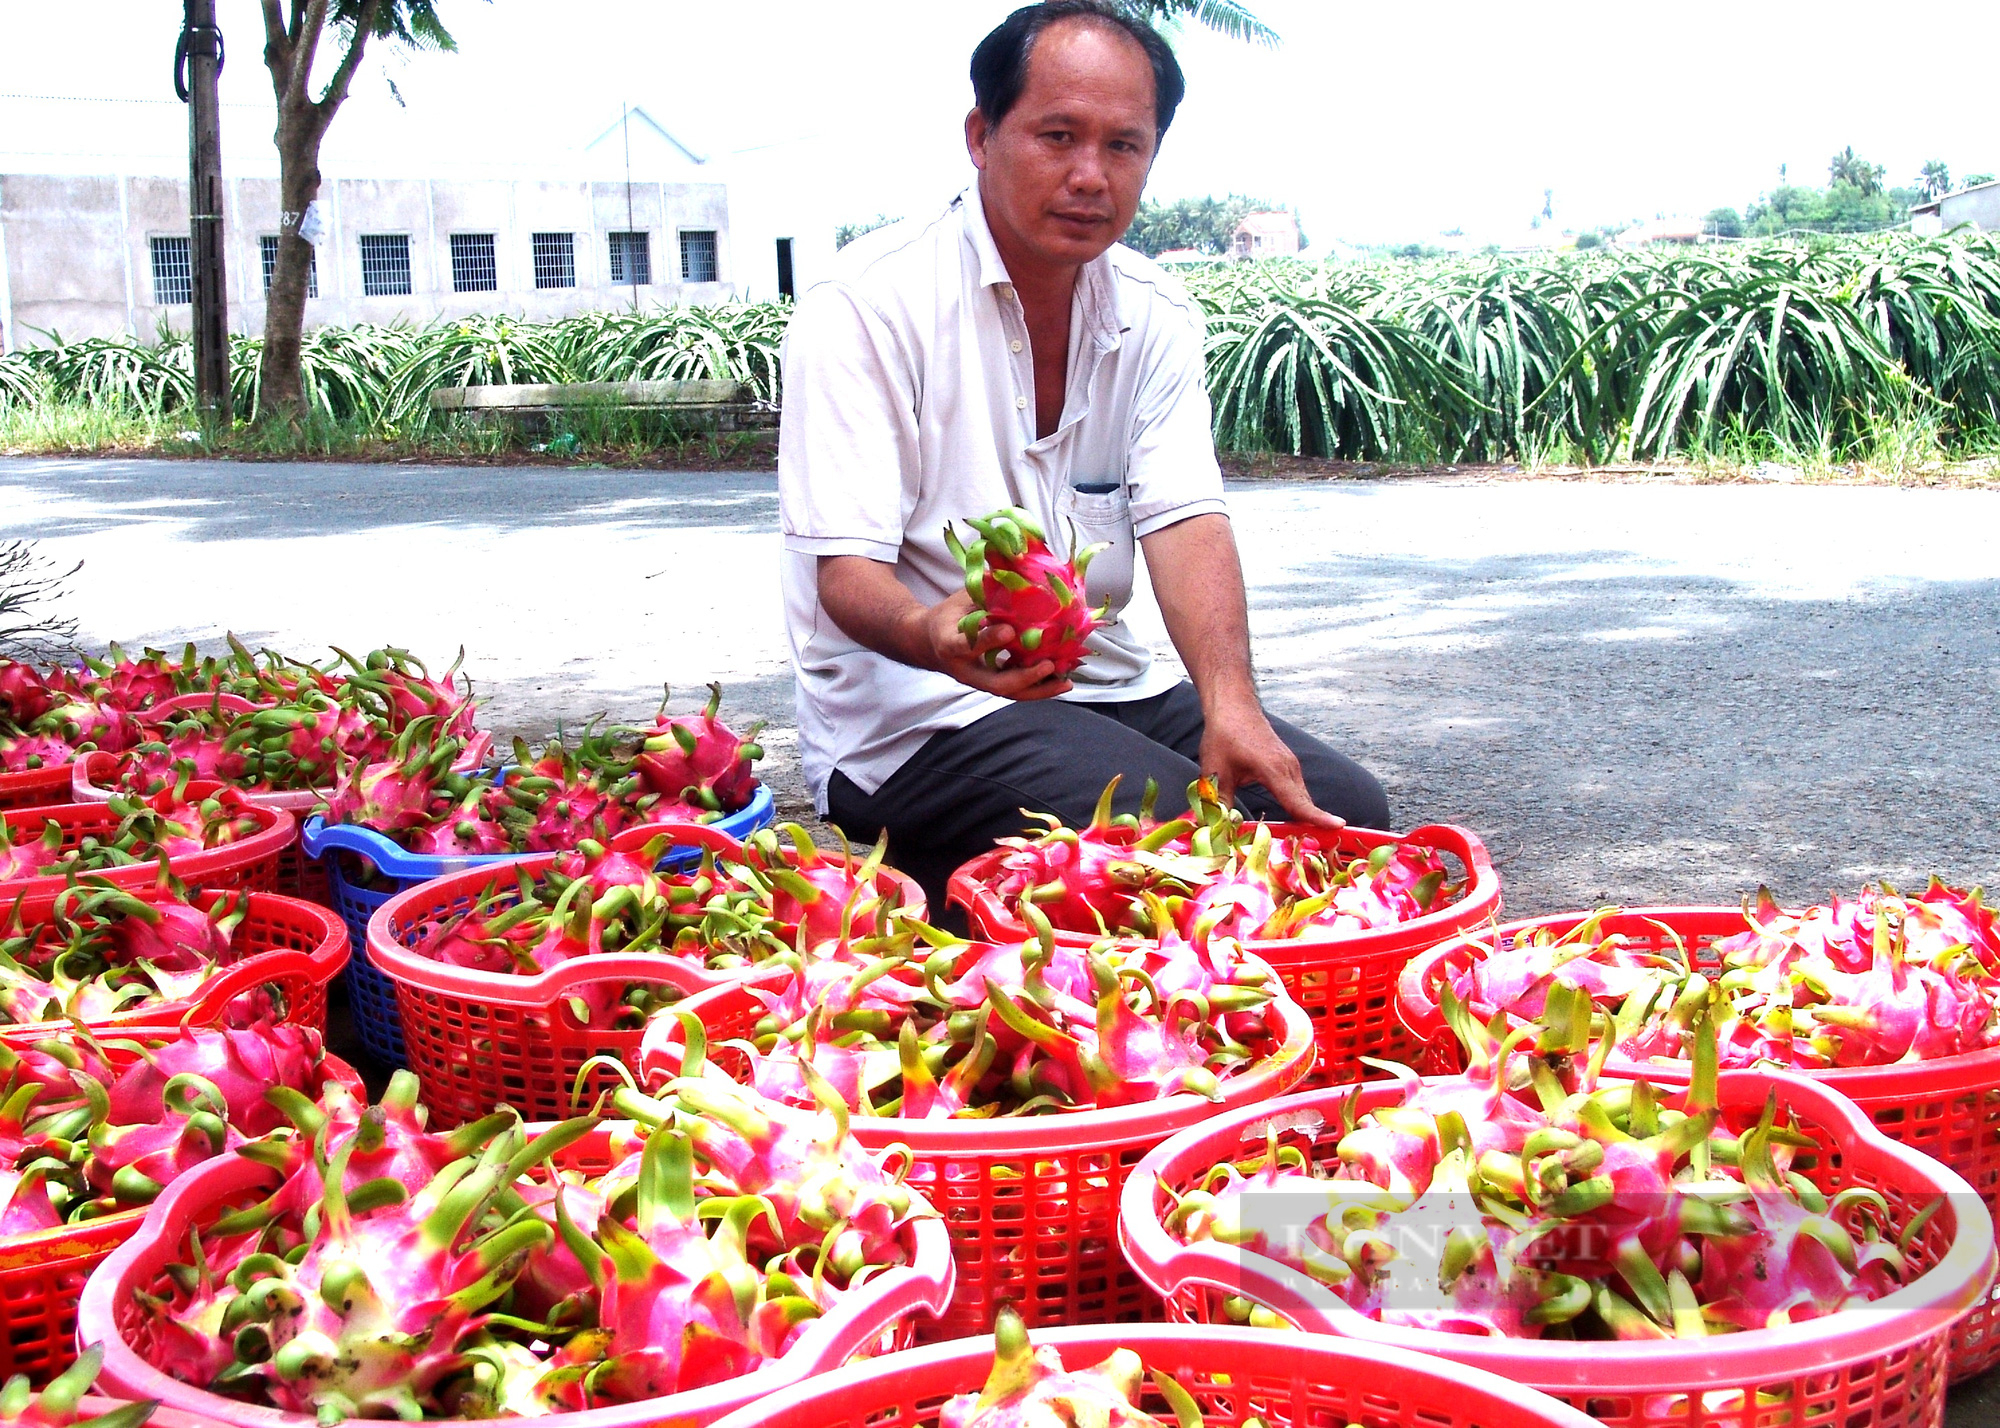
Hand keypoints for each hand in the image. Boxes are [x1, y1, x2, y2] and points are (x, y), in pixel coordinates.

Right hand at [916, 591, 1072, 700]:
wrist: (928, 643)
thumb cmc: (948, 616)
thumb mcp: (960, 600)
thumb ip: (985, 593)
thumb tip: (1018, 571)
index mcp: (950, 644)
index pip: (967, 646)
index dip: (988, 640)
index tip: (1009, 630)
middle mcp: (964, 670)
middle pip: (995, 684)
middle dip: (1025, 677)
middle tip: (1049, 665)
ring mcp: (978, 681)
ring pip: (1009, 692)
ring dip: (1039, 689)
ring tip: (1066, 682)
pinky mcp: (990, 684)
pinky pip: (1016, 690)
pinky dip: (1039, 687)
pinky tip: (1061, 681)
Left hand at [1198, 698, 1341, 828]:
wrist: (1233, 707)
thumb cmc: (1224, 735)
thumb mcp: (1216, 771)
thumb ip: (1219, 802)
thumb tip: (1216, 828)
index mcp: (1273, 769)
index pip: (1298, 800)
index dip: (1317, 817)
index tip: (1338, 827)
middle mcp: (1288, 767)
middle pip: (1304, 802)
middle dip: (1313, 825)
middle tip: (1318, 848)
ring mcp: (1290, 764)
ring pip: (1301, 796)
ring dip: (1305, 816)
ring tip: (1307, 839)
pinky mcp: (1287, 763)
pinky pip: (1297, 789)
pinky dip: (1298, 804)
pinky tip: (1293, 817)